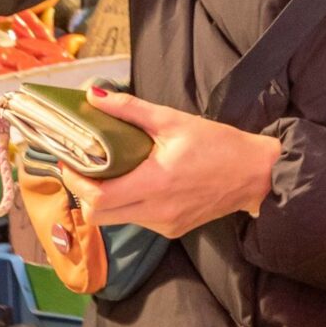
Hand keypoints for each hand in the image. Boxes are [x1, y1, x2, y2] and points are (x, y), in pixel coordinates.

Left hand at [56, 88, 280, 239]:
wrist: (255, 174)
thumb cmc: (218, 145)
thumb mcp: (174, 121)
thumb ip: (131, 110)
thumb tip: (94, 97)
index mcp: (154, 183)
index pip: (98, 197)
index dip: (76, 182)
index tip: (69, 162)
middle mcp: (155, 211)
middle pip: (99, 216)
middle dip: (84, 194)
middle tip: (83, 169)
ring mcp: (164, 224)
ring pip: (117, 220)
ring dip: (105, 199)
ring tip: (109, 173)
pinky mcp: (172, 229)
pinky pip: (138, 220)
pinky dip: (128, 204)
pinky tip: (138, 183)